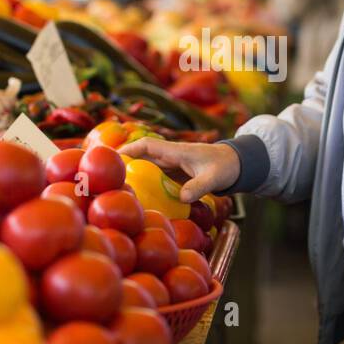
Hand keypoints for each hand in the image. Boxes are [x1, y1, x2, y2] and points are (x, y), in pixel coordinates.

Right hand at [117, 137, 239, 202]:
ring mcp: (172, 165)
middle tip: (107, 178)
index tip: (113, 158)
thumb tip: (182, 198)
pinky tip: (138, 196)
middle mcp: (170, 156)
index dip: (130, 149)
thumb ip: (198, 187)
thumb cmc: (225, 166)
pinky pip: (155, 177)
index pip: (148, 145)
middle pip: (142, 156)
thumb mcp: (214, 177)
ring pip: (147, 167)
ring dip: (133, 174)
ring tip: (116, 188)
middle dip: (124, 164)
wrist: (236, 164)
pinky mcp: (175, 175)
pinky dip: (145, 184)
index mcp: (176, 151)